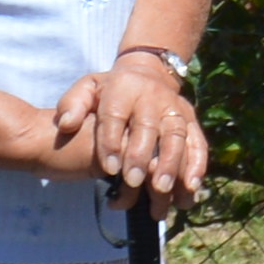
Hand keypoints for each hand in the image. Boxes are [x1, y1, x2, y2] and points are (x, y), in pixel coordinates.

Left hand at [55, 55, 212, 207]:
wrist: (148, 73)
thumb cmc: (111, 90)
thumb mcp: (87, 88)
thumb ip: (73, 104)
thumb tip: (66, 124)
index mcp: (124, 89)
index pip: (115, 115)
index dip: (112, 142)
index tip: (109, 169)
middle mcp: (153, 98)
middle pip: (148, 127)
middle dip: (141, 156)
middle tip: (134, 182)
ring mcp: (175, 109)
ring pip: (176, 136)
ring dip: (172, 164)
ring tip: (162, 190)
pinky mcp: (191, 121)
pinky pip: (197, 141)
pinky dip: (197, 164)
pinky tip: (191, 187)